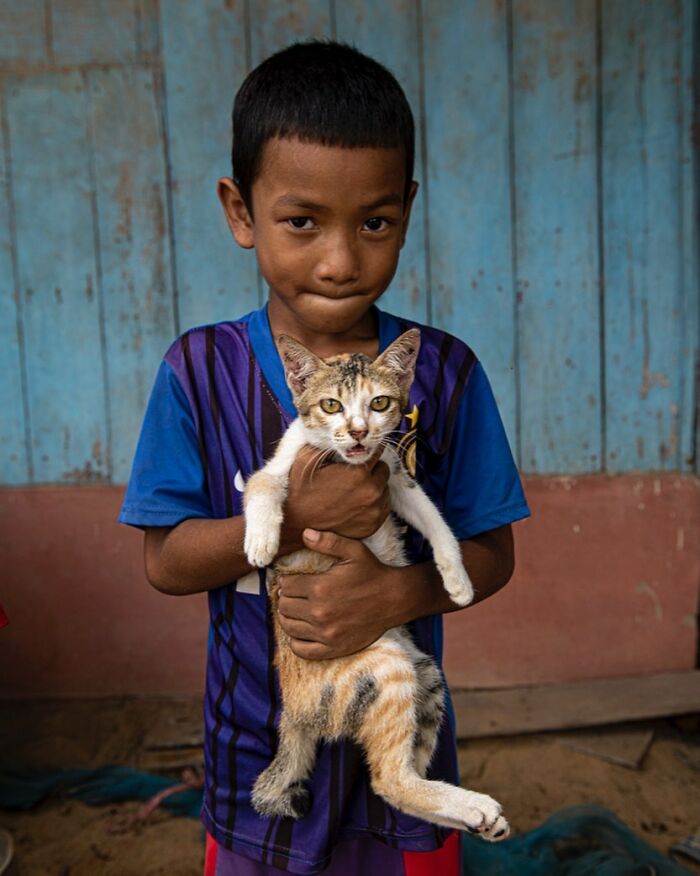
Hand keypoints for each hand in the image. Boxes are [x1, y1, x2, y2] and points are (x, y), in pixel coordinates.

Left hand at [276, 529, 400, 659]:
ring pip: (289, 627)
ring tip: (294, 611)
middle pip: (284, 606)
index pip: (285, 586)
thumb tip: (305, 533)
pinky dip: (295, 642)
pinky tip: (300, 632)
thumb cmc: (372, 572)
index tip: (290, 581)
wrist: (394, 599)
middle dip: (285, 598)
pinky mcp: (333, 648)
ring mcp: (325, 632)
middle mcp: (319, 612)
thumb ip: (328, 541)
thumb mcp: (353, 550)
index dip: (286, 581)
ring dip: (287, 618)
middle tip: (292, 595)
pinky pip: (302, 650)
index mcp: (319, 587)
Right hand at [281, 446, 389, 548]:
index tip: (360, 451)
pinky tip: (357, 501)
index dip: (367, 449)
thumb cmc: (300, 490)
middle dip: (371, 468)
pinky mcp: (373, 525)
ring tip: (354, 488)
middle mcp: (371, 493)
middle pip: (383, 470)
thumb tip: (339, 429)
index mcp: (359, 474)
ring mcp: (374, 511)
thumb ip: (325, 440)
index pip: (377, 451)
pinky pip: (383, 506)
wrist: (295, 524)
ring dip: (373, 485)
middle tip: (354, 471)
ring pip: (384, 489)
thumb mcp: (307, 457)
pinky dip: (374, 502)